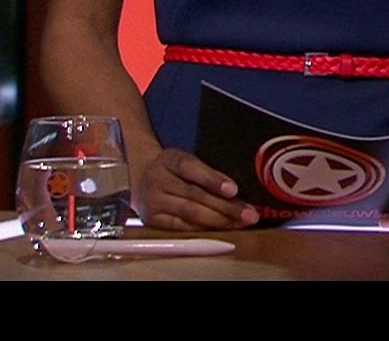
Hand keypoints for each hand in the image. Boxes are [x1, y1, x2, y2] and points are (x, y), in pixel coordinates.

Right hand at [132, 147, 259, 230]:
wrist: (138, 176)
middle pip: (195, 195)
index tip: (234, 190)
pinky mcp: (151, 220)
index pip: (191, 168)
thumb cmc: (171, 168)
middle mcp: (158, 180)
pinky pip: (181, 226)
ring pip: (190, 213)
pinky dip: (203, 228)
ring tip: (240, 223)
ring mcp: (152, 202)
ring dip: (219, 220)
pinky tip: (220, 228)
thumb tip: (236, 190)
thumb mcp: (183, 159)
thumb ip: (205, 171)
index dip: (213, 179)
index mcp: (169, 159)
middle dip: (226, 206)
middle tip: (250, 214)